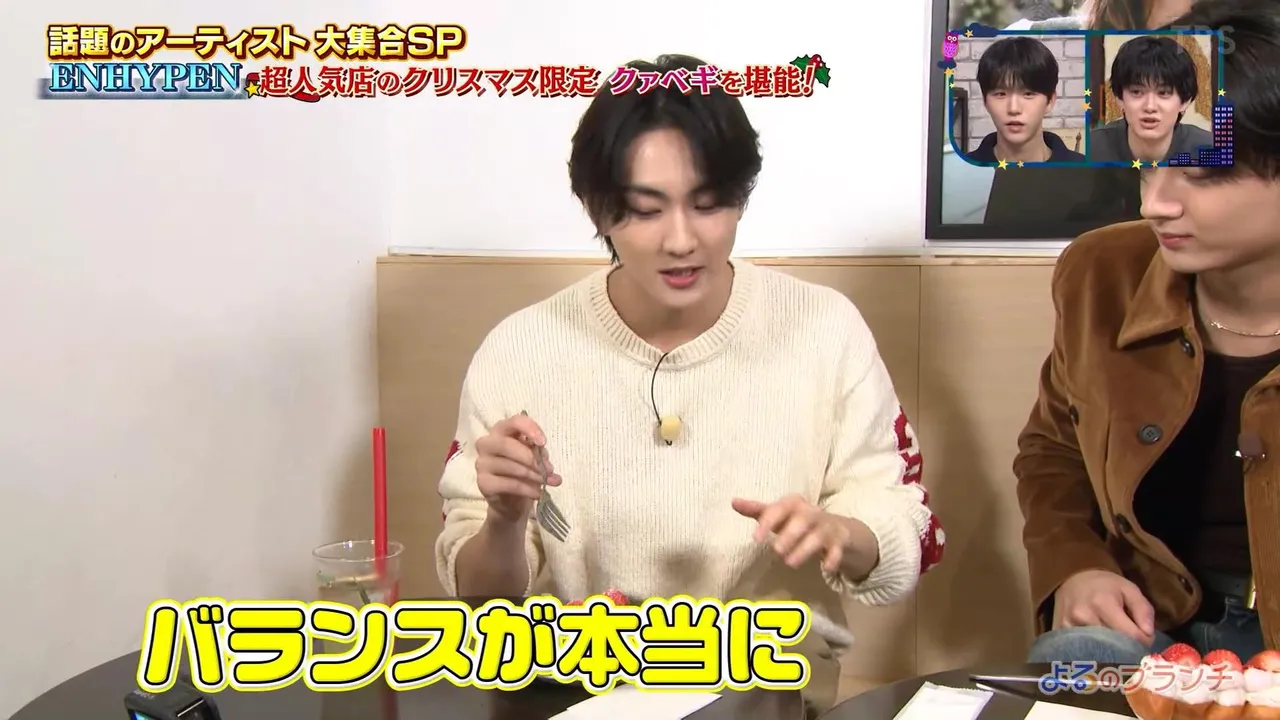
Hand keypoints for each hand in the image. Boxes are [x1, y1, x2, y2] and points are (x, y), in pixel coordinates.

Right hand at [473, 413, 560, 524]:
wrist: (511, 500)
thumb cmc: (523, 471)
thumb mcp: (535, 458)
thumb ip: (540, 455)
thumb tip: (548, 467)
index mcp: (501, 431)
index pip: (514, 422)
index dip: (530, 429)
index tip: (543, 442)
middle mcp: (486, 443)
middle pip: (506, 444)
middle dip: (530, 458)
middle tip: (547, 470)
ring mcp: (482, 463)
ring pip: (509, 466)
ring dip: (532, 475)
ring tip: (545, 482)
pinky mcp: (483, 483)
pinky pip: (508, 484)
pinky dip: (527, 489)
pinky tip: (537, 493)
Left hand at [731, 494, 851, 572]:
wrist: (837, 529)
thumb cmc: (798, 522)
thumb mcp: (779, 515)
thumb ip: (757, 510)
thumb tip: (733, 501)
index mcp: (794, 504)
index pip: (780, 508)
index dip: (768, 521)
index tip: (756, 538)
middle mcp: (812, 512)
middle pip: (802, 520)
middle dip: (789, 534)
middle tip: (776, 551)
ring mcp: (827, 527)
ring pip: (818, 535)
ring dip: (805, 549)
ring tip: (789, 563)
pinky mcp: (839, 541)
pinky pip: (838, 549)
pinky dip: (833, 557)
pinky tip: (826, 568)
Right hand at [1053, 569, 1155, 645]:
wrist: (1071, 577)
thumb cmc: (1104, 585)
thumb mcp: (1129, 589)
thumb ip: (1143, 610)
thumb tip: (1148, 634)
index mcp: (1104, 603)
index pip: (1131, 635)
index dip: (1143, 642)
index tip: (1145, 640)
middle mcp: (1084, 616)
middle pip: (1114, 646)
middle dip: (1127, 649)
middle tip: (1132, 647)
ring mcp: (1069, 625)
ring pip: (1098, 650)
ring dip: (1110, 652)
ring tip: (1116, 648)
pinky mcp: (1060, 631)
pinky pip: (1081, 649)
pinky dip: (1093, 651)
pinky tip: (1098, 648)